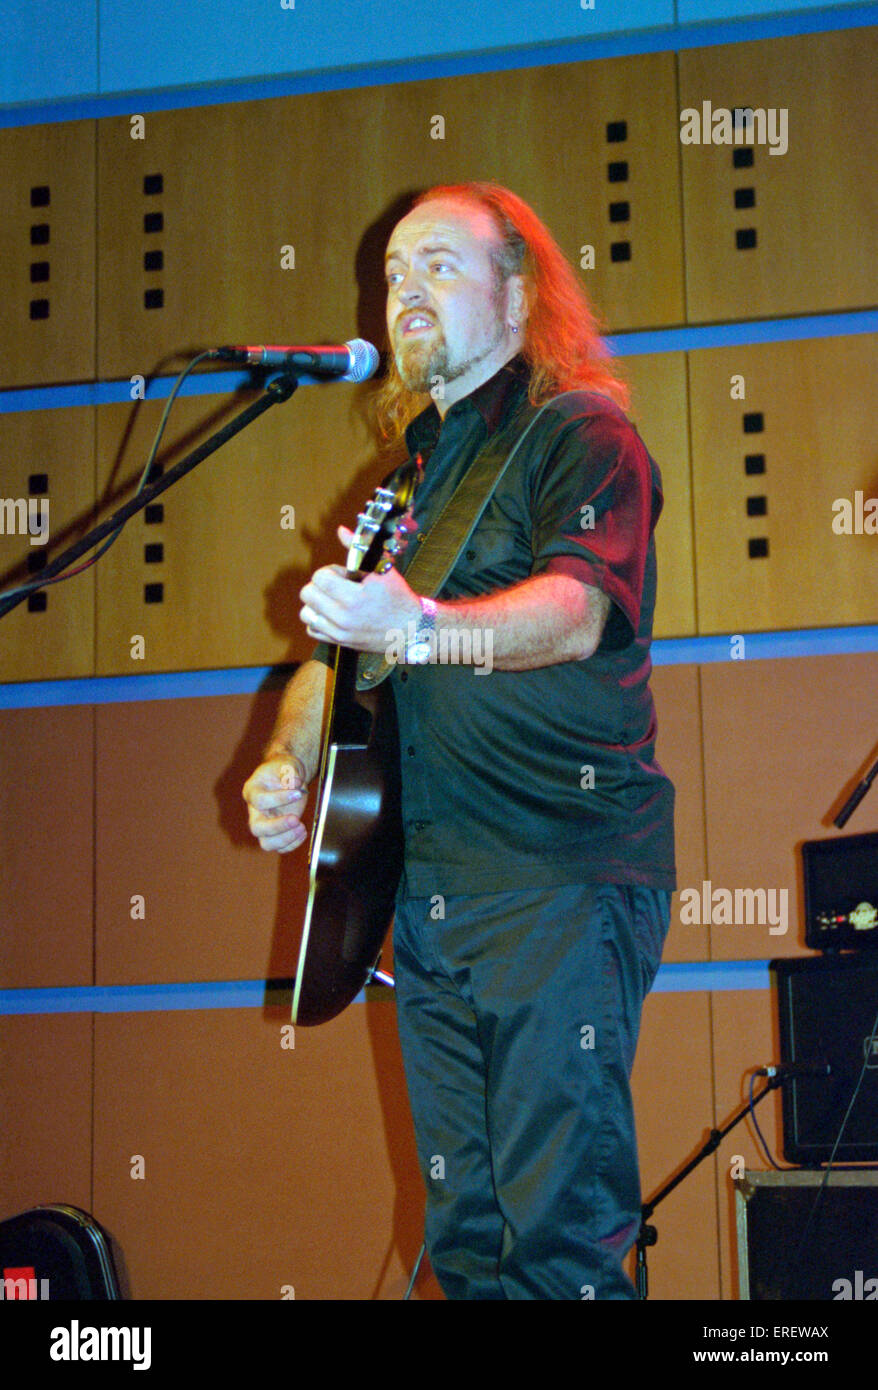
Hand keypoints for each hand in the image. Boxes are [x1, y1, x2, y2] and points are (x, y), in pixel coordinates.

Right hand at [242, 755, 309, 853]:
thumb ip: (290, 772)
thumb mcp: (286, 765)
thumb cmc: (283, 770)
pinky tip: (302, 832)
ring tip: (302, 827)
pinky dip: (292, 844)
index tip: (297, 792)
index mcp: (252, 791)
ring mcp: (264, 824)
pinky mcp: (276, 833)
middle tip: (296, 819)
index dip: (278, 799)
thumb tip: (294, 783)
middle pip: (257, 828)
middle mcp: (254, 811)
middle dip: (278, 827)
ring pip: (266, 843)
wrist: (288, 777)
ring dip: (286, 839)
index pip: (259, 801)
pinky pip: (280, 847)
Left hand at [299, 525, 419, 651]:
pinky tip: (331, 614)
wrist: (410, 629)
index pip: (319, 578)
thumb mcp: (384, 569)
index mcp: (354, 597)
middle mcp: (343, 618)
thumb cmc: (398, 597)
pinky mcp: (339, 643)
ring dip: (316, 603)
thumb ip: (359, 549)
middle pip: (307, 594)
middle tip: (338, 587)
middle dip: (320, 585)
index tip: (344, 575)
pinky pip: (311, 630)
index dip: (330, 572)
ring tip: (333, 601)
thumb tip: (340, 531)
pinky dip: (317, 621)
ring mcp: (340, 633)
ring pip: (306, 613)